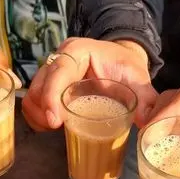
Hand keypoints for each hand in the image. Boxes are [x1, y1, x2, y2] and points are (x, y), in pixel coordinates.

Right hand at [22, 38, 156, 130]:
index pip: (58, 71)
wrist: (120, 61)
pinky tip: (49, 126)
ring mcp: (52, 70)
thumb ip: (145, 98)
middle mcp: (60, 57)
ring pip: (33, 92)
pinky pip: (33, 99)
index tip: (56, 121)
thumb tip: (147, 121)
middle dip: (43, 109)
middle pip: (40, 84)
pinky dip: (36, 114)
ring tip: (54, 127)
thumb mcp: (138, 79)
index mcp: (79, 51)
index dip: (52, 97)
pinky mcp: (48, 83)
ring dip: (38, 113)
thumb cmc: (126, 67)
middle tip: (56, 127)